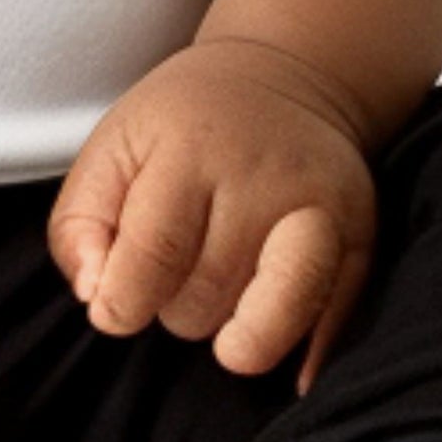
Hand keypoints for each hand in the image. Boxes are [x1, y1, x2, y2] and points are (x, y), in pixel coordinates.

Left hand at [46, 39, 376, 396]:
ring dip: (232, 332)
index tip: (115, 311)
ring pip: (270, 319)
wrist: (280, 79)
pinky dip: (305, 352)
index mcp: (191, 150)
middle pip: (207, 296)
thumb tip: (97, 296)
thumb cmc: (182, 125)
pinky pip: (335, 317)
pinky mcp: (361, 236)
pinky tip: (282, 363)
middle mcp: (264, 178)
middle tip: (177, 269)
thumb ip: (81, 222)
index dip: (124, 303)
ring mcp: (321, 208)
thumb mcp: (112, 147)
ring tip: (218, 296)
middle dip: (176, 307)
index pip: (155, 254)